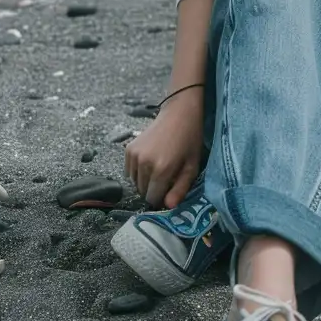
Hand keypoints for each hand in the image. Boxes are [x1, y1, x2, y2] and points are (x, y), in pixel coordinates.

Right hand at [124, 90, 204, 210]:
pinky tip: (149, 163)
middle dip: (153, 190)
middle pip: (143, 191)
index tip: (169, 191)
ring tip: (157, 169)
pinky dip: (137, 172)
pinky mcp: (128, 149)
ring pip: (135, 183)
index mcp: (161, 169)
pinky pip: (129, 171)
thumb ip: (180, 189)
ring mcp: (134, 155)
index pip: (153, 198)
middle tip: (165, 178)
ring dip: (145, 182)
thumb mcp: (191, 167)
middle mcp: (144, 163)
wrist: (178, 113)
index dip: (161, 199)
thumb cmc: (189, 141)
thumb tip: (168, 207)